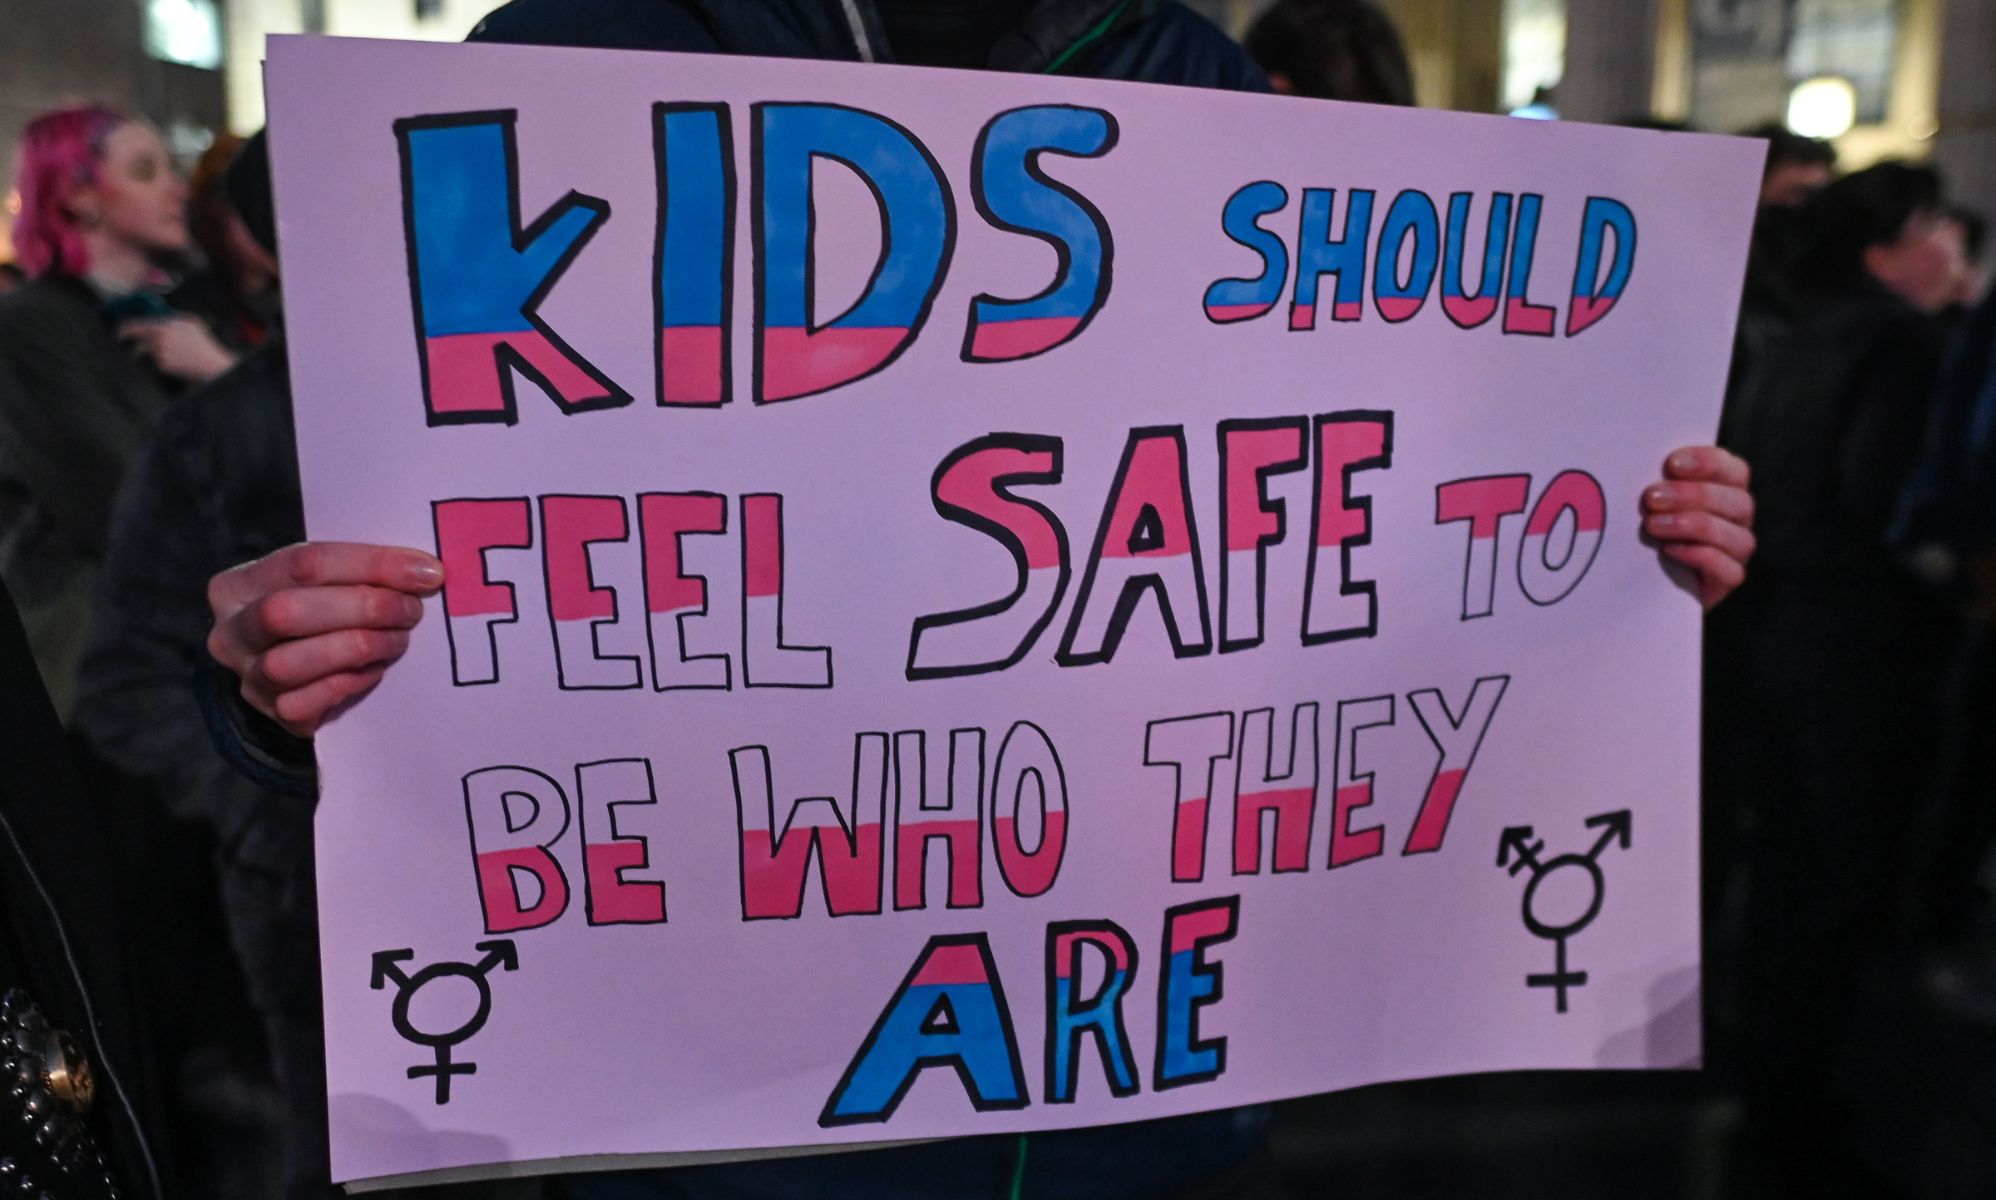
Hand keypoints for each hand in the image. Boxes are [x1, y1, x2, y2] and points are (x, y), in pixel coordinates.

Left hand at [118, 315, 237, 383]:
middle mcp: (158, 339)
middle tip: (136, 350)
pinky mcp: (163, 366)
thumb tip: (160, 317)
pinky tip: (179, 362)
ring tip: (175, 355)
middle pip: (139, 344)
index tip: (120, 333)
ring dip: (158, 355)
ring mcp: (160, 353)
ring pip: (150, 354)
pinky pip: (158, 363)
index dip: (124, 329)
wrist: (209, 362)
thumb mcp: (190, 322)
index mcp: (162, 326)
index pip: (135, 326)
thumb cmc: (202, 342)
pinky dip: (166, 363)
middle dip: (136, 347)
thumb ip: (173, 318)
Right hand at [207, 542, 443, 736]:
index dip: (370, 565)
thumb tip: (424, 572)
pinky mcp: (270, 713)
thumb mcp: (327, 583)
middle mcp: (231, 631)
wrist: (296, 666)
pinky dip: (345, 685)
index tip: (426, 572)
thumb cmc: (319, 611)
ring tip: (397, 641)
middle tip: (411, 611)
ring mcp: (246, 677)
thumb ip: (359, 572)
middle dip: (360, 609)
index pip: (304, 563)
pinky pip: (302, 703)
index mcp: (239, 584)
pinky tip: (373, 671)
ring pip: (288, 663)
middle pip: (285, 612)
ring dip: (355, 648)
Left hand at [1642, 445, 1754, 609]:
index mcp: (1727, 488)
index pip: (1734, 470)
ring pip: (1736, 536)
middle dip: (1692, 496)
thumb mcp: (1651, 498)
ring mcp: (1737, 551)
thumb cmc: (1646, 524)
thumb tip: (1638, 458)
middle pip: (1736, 501)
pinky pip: (1728, 570)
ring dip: (1692, 526)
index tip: (1672, 464)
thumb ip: (1657, 479)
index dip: (1707, 463)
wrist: (1640, 577)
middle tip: (1651, 497)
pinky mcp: (1727, 580)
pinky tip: (1669, 550)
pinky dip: (1699, 557)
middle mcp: (1739, 518)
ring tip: (1653, 525)